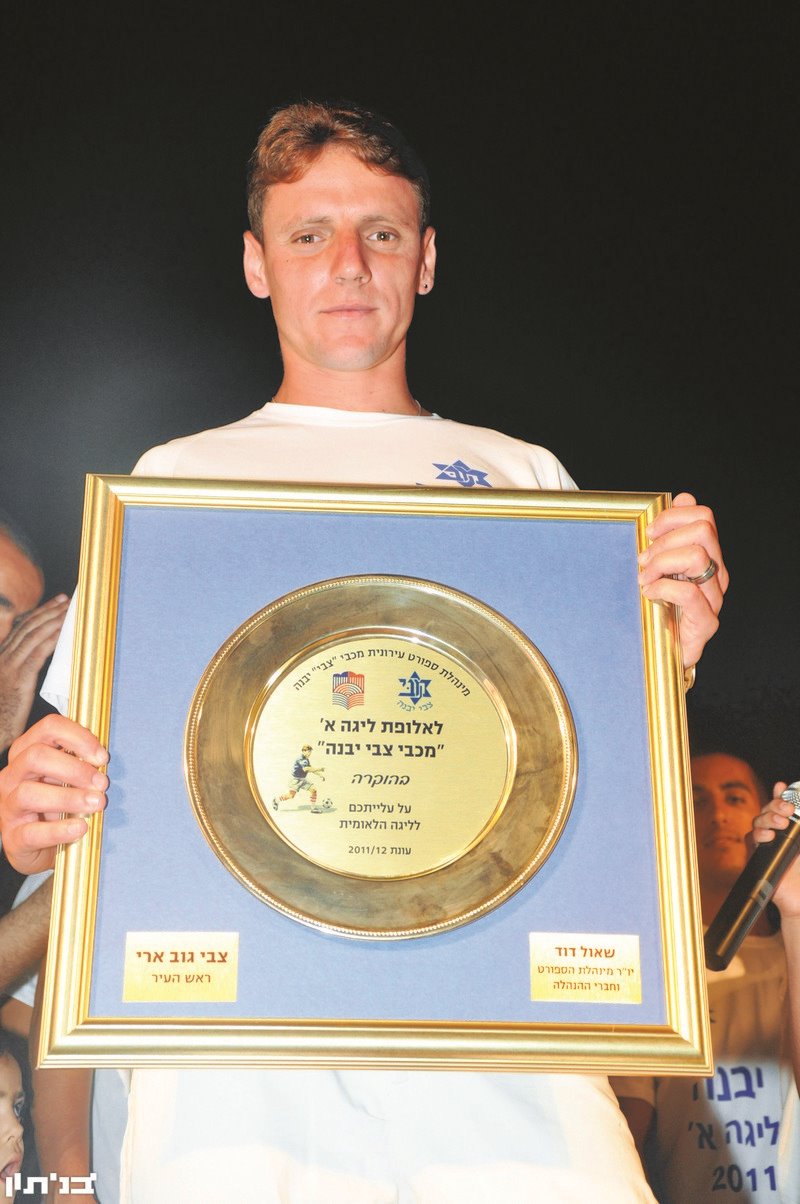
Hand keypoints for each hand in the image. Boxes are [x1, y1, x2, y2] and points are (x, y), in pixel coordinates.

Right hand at [0, 594, 68, 753]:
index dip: (39, 614)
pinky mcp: (18, 680)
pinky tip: (62, 632)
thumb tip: (38, 663)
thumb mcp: (12, 689)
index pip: (21, 629)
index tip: (55, 604)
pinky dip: (50, 640)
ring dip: (52, 621)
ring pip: (32, 637)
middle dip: (48, 611)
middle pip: (28, 628)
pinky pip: (36, 655)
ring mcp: (9, 668)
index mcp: (2, 659)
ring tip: (68, 610)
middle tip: (65, 600)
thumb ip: (22, 673)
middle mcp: (3, 659)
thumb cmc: (4, 715)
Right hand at [0, 714, 107, 874]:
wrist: (40, 847)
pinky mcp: (13, 837)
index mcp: (27, 752)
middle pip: (36, 756)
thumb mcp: (68, 779)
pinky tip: (81, 828)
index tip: (102, 757)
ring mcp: (8, 806)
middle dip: (75, 769)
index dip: (78, 737)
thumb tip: (104, 760)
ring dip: (69, 797)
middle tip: (102, 783)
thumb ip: (81, 764)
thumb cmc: (58, 805)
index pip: (48, 728)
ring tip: (97, 804)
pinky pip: (31, 832)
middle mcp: (13, 775)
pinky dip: (59, 830)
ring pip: (29, 793)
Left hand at [637, 492, 727, 668]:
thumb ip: (669, 533)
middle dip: (665, 539)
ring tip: (645, 577)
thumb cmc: (656, 607)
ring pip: (697, 556)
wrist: (660, 653)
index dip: (673, 516)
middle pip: (703, 530)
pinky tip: (650, 593)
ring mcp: (714, 598)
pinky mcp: (706, 622)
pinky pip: (689, 593)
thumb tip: (683, 497)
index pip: (704, 516)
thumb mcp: (657, 564)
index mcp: (707, 556)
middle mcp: (716, 574)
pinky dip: (663, 588)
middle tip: (643, 559)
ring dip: (662, 562)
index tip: (649, 531)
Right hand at [752, 782, 799, 919]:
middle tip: (788, 809)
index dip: (779, 795)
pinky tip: (769, 836)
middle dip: (775, 805)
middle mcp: (775, 835)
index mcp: (789, 830)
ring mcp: (765, 845)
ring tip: (781, 823)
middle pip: (767, 811)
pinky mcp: (757, 857)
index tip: (782, 786)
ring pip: (758, 823)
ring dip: (767, 818)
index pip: (781, 807)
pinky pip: (751, 840)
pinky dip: (759, 835)